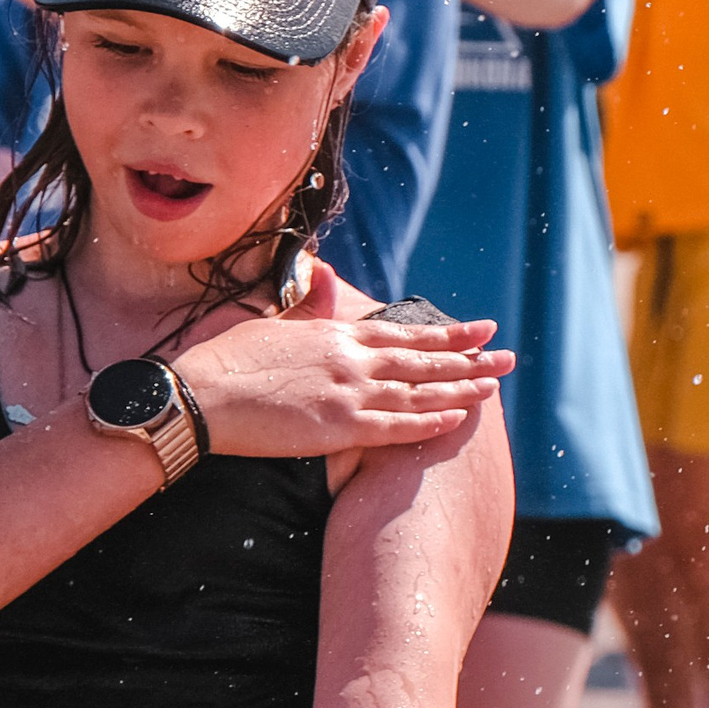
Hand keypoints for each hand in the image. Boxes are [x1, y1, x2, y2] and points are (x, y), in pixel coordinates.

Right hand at [170, 264, 514, 457]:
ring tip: (495, 384)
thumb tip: (328, 280)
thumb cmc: (228, 361)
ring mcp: (351, 393)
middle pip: (424, 358)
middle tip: (506, 354)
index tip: (478, 328)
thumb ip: (310, 308)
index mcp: (337, 334)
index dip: (446, 332)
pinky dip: (431, 420)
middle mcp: (353, 359)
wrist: (201, 396)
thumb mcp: (275, 324)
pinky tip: (458, 416)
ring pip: (421, 390)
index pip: (405, 332)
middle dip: (470, 356)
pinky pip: (399, 425)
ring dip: (462, 387)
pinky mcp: (341, 427)